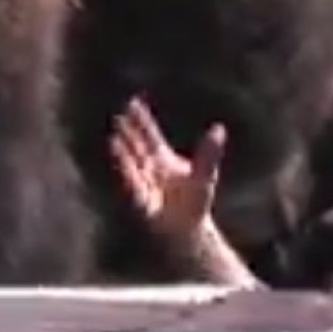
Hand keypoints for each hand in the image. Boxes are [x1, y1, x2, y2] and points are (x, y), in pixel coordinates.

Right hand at [111, 96, 226, 242]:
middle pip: (137, 147)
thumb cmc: (196, 201)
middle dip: (128, 133)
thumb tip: (219, 128)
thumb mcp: (206, 174)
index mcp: (163, 158)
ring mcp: (145, 184)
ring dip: (123, 154)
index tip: (132, 102)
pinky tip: (123, 169)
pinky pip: (134, 188)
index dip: (142, 120)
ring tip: (114, 140)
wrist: (190, 229)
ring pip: (131, 165)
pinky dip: (128, 178)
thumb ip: (210, 153)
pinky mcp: (143, 202)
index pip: (150, 135)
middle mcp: (151, 169)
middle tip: (118, 117)